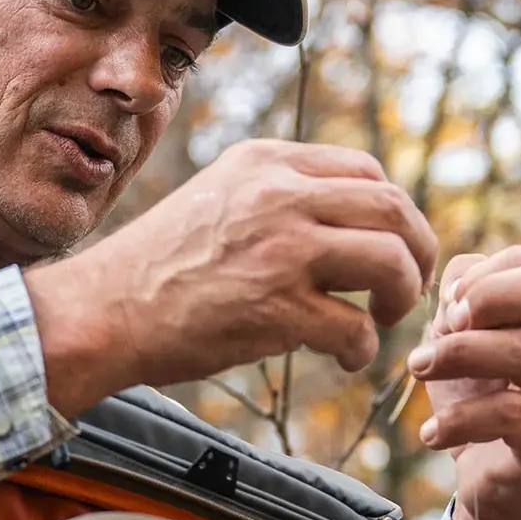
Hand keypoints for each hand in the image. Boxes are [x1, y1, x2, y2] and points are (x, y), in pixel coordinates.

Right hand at [25, 138, 437, 414]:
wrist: (103, 311)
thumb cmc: (157, 266)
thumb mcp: (217, 198)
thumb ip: (277, 195)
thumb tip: (344, 216)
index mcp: (266, 162)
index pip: (366, 170)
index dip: (393, 212)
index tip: (390, 244)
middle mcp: (280, 195)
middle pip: (394, 208)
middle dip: (417, 251)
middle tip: (408, 286)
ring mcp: (282, 250)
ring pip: (391, 261)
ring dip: (401, 296)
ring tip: (380, 319)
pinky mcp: (279, 309)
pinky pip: (356, 327)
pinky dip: (361, 349)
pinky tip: (342, 357)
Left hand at [407, 247, 520, 519]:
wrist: (492, 486)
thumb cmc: (480, 401)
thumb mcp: (464, 343)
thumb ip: (463, 303)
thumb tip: (457, 295)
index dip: (490, 275)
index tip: (449, 307)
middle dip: (492, 297)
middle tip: (445, 325)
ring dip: (458, 353)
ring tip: (417, 368)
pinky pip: (511, 414)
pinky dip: (459, 419)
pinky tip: (431, 433)